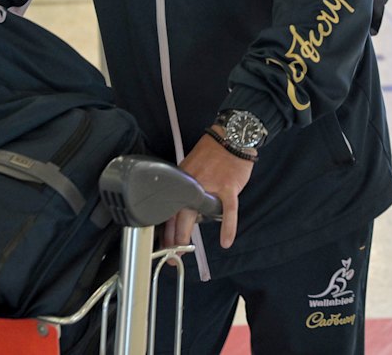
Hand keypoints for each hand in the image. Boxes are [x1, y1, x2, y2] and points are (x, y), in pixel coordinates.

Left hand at [162, 130, 255, 250]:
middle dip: (172, 237)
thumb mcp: (191, 166)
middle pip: (178, 214)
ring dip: (188, 235)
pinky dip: (228, 227)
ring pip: (196, 214)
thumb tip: (183, 207)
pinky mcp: (229, 187)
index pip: (168, 206)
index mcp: (182, 179)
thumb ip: (187, 186)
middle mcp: (192, 184)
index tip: (160, 244)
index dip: (164, 227)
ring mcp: (211, 186)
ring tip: (185, 252)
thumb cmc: (212, 151)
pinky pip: (229, 210)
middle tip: (171, 255)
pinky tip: (226, 241)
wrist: (231, 136)